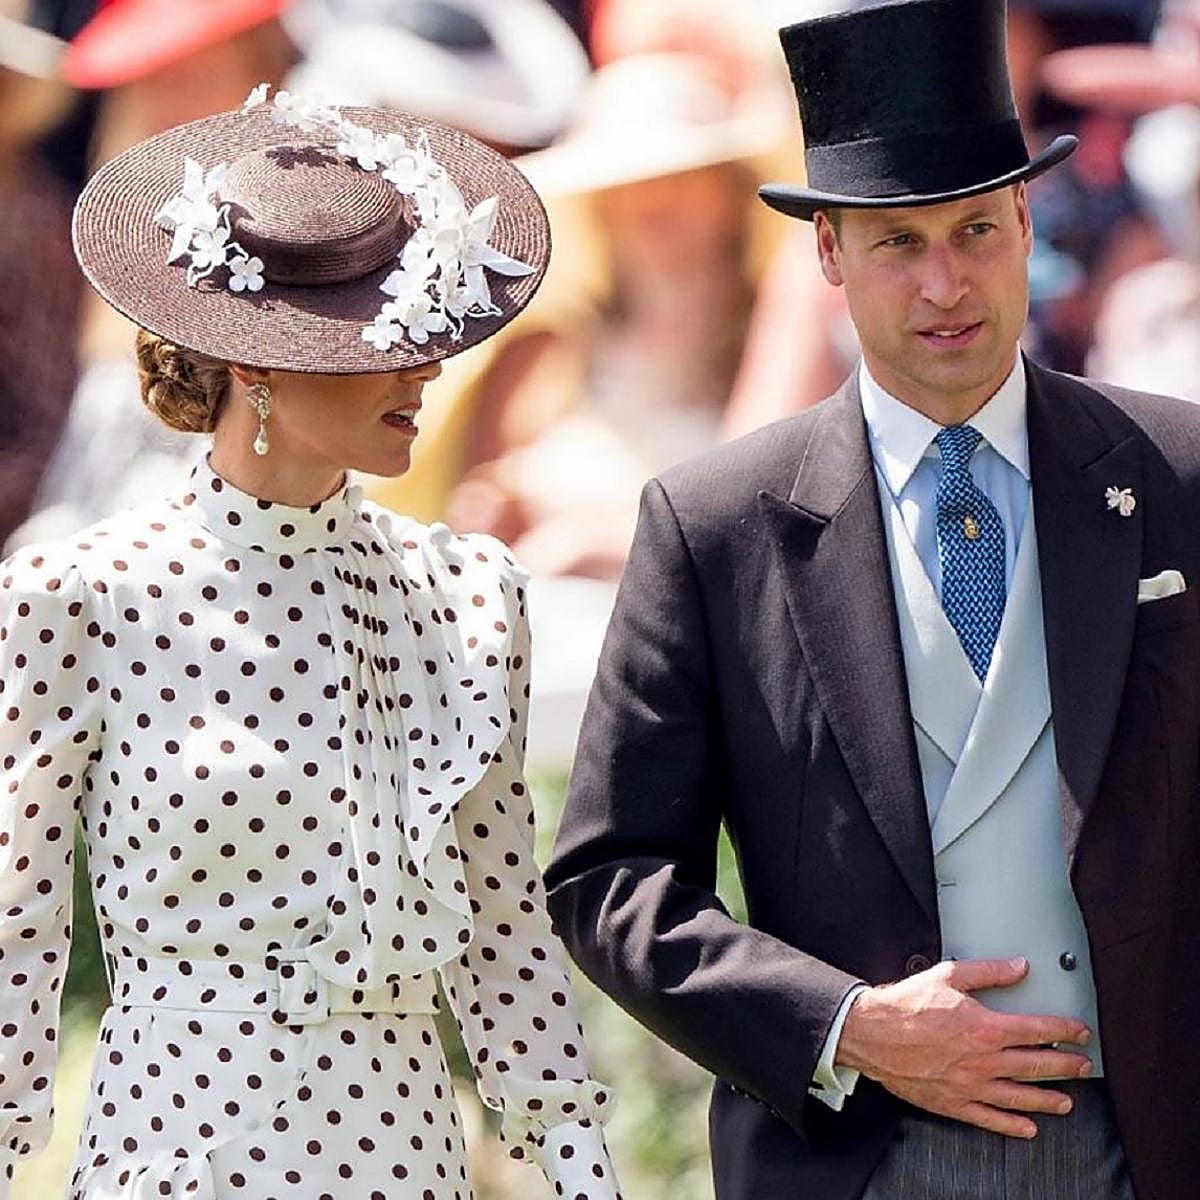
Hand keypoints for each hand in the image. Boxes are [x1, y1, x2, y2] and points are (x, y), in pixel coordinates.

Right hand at [837, 957, 1092, 1137]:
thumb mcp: (948, 976)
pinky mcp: (954, 1103)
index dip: (1065, 1030)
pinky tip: (1027, 1127)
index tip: (1080, 1032)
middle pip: (1037, 1066)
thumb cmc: (906, 1005)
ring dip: (1048, 1099)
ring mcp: (971, 1086)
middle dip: (1067, 1066)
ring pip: (1020, 1097)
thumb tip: (1019, 967)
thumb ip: (988, 972)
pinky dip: (1012, 1126)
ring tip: (1066, 1101)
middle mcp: (984, 1061)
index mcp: (985, 1028)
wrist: (872, 1034)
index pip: (1039, 1030)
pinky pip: (990, 1119)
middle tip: (1083, 1066)